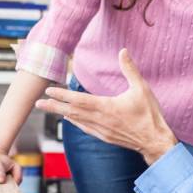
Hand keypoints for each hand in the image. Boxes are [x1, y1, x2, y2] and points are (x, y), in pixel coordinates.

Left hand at [35, 49, 177, 164]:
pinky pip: (86, 129)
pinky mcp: (105, 137)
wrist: (155, 141)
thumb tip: (123, 51)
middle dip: (53, 106)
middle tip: (37, 102)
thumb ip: (130, 69)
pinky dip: (75, 122)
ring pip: (76, 120)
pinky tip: (71, 119)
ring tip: (49, 108)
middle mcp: (100, 120)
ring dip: (61, 113)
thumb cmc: (150, 114)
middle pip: (71, 111)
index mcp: (106, 107)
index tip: (48, 90)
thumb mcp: (141, 88)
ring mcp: (102, 130)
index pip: (78, 100)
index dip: (62, 94)